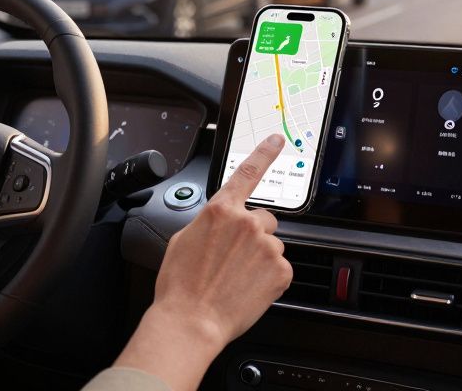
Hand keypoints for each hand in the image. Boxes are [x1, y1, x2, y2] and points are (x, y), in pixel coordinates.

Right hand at [111, 134, 291, 389]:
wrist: (191, 321)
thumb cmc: (180, 285)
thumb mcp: (182, 239)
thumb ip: (208, 223)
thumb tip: (218, 224)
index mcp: (220, 210)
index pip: (248, 172)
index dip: (265, 152)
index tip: (278, 139)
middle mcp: (247, 223)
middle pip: (263, 219)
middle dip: (253, 234)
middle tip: (234, 259)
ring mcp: (267, 246)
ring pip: (271, 245)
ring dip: (259, 258)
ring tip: (236, 279)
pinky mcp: (281, 271)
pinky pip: (280, 268)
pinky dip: (268, 278)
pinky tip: (248, 289)